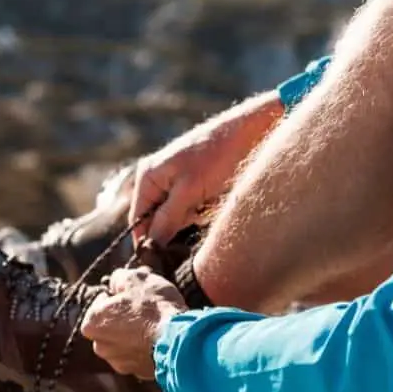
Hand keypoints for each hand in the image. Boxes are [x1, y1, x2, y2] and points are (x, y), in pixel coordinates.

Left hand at [81, 267, 186, 379]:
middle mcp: (100, 346)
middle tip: (145, 307)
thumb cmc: (155, 307)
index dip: (117, 295)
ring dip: (135, 334)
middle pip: (110, 326)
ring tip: (155, 323)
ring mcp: (119, 362)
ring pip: (124, 343)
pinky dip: (146, 348)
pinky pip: (139, 356)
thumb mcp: (136, 278)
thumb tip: (116, 280)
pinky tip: (160, 338)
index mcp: (92, 323)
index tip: (132, 293)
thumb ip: (119, 278)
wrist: (180, 340)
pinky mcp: (138, 373)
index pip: (99, 303)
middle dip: (124, 317)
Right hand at [128, 93, 284, 245]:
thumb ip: (167, 219)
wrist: (253, 130)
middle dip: (177, 226)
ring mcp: (177, 181)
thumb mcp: (190, 192)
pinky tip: (217, 198)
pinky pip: (193, 208)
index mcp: (148, 177)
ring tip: (210, 202)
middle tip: (198, 217)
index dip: (148, 242)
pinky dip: (204, 210)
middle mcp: (158, 178)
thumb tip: (150, 246)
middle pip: (158, 220)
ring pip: (178, 217)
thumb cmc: (219, 156)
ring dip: (194, 217)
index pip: (138, 221)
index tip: (163, 261)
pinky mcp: (196, 183)